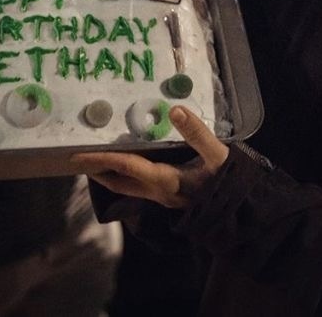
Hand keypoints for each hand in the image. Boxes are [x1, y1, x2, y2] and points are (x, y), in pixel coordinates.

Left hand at [70, 106, 228, 208]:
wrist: (242, 210)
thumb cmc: (229, 182)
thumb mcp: (217, 155)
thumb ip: (196, 133)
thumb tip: (174, 110)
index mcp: (166, 181)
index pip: (127, 167)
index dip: (102, 159)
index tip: (79, 154)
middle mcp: (159, 192)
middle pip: (119, 184)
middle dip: (98, 171)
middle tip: (80, 157)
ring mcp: (164, 197)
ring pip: (128, 188)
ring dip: (110, 175)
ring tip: (98, 159)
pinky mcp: (171, 196)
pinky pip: (140, 186)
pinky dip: (127, 174)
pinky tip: (131, 163)